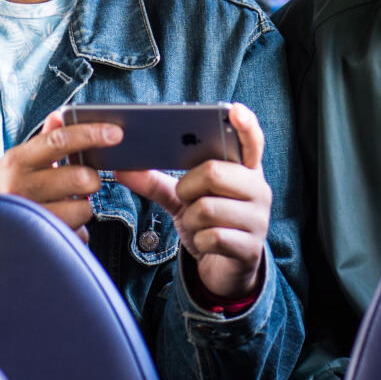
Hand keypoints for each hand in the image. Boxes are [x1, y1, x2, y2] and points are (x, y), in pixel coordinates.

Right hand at [0, 110, 120, 241]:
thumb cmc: (13, 188)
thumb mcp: (22, 161)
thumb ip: (46, 138)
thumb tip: (61, 114)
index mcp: (17, 160)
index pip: (59, 140)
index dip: (90, 134)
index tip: (116, 132)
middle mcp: (19, 186)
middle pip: (80, 178)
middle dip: (93, 179)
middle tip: (88, 181)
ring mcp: (29, 216)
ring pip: (83, 208)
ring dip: (84, 206)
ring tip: (68, 205)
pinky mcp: (40, 241)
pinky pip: (79, 234)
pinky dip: (78, 228)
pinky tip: (63, 222)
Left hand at [117, 103, 270, 300]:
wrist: (225, 270)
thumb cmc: (209, 223)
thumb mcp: (183, 199)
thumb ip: (156, 180)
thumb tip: (121, 168)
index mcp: (246, 171)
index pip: (252, 141)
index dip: (244, 124)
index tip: (233, 109)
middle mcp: (259, 190)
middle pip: (214, 171)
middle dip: (188, 187)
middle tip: (188, 197)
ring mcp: (258, 220)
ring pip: (207, 208)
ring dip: (191, 220)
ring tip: (200, 224)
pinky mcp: (250, 248)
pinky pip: (210, 236)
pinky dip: (198, 241)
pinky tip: (205, 243)